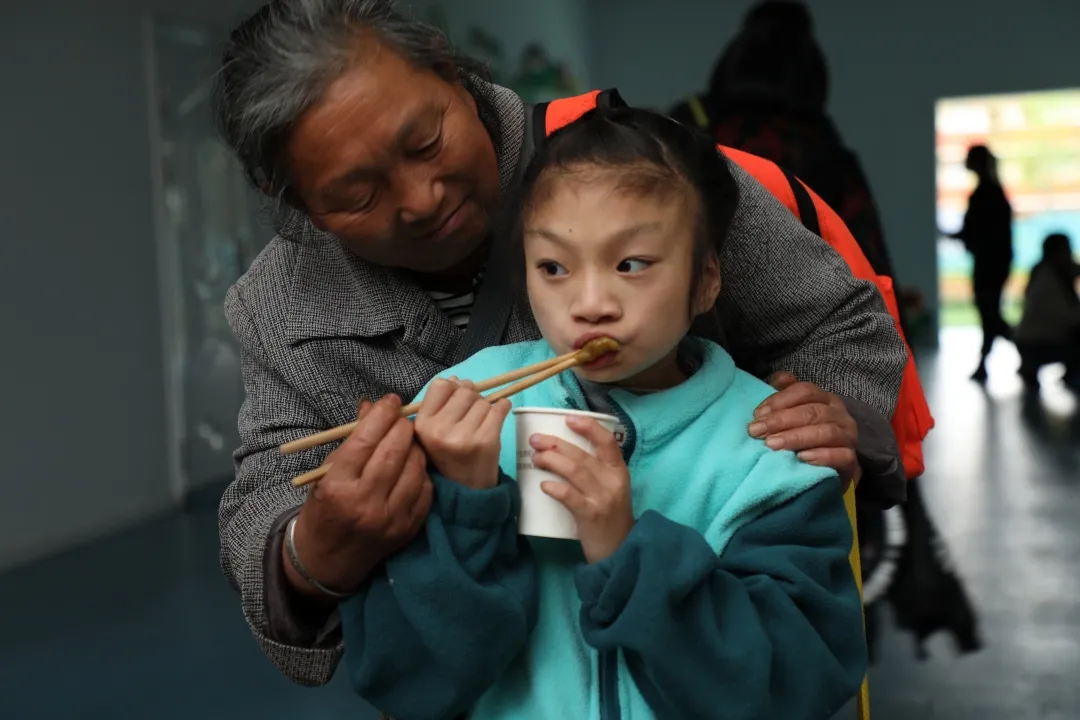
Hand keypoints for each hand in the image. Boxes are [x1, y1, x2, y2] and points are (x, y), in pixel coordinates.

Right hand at [288, 395, 432, 596]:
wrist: (328, 559)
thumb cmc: (324, 509)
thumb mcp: (327, 472)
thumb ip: (352, 440)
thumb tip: (372, 406)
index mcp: (338, 486)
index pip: (366, 440)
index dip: (382, 415)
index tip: (390, 401)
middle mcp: (365, 503)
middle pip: (394, 451)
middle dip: (402, 427)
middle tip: (402, 419)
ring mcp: (389, 518)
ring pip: (415, 468)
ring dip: (416, 448)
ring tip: (409, 442)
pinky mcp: (407, 529)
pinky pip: (425, 490)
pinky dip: (422, 473)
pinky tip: (414, 467)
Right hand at [413, 377, 511, 489]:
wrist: (467, 488)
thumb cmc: (449, 455)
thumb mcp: (433, 430)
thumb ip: (440, 403)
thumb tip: (456, 379)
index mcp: (422, 425)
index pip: (440, 385)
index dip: (452, 388)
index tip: (457, 400)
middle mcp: (440, 430)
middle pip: (464, 390)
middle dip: (471, 397)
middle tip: (470, 415)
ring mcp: (464, 436)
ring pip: (483, 400)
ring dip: (486, 407)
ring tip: (479, 424)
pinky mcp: (486, 440)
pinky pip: (500, 408)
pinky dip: (502, 408)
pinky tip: (496, 417)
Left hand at [530, 416, 633, 563]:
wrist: (620, 550)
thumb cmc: (609, 516)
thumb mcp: (610, 488)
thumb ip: (594, 471)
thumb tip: (561, 451)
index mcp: (618, 470)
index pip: (607, 442)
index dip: (589, 427)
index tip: (569, 418)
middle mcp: (613, 481)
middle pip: (582, 455)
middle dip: (556, 444)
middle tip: (535, 440)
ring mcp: (603, 498)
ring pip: (575, 471)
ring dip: (552, 461)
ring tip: (535, 458)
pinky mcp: (592, 515)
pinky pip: (570, 497)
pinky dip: (555, 488)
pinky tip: (543, 485)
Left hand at [749, 372, 859, 488]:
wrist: (828, 473)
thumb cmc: (805, 439)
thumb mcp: (793, 415)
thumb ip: (785, 396)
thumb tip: (778, 379)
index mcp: (825, 399)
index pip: (805, 391)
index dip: (780, 400)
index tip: (757, 414)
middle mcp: (839, 415)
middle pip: (812, 411)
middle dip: (781, 420)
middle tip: (756, 431)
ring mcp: (848, 437)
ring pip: (826, 432)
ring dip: (796, 438)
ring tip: (772, 445)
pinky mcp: (852, 462)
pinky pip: (842, 456)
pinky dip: (822, 456)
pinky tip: (802, 458)